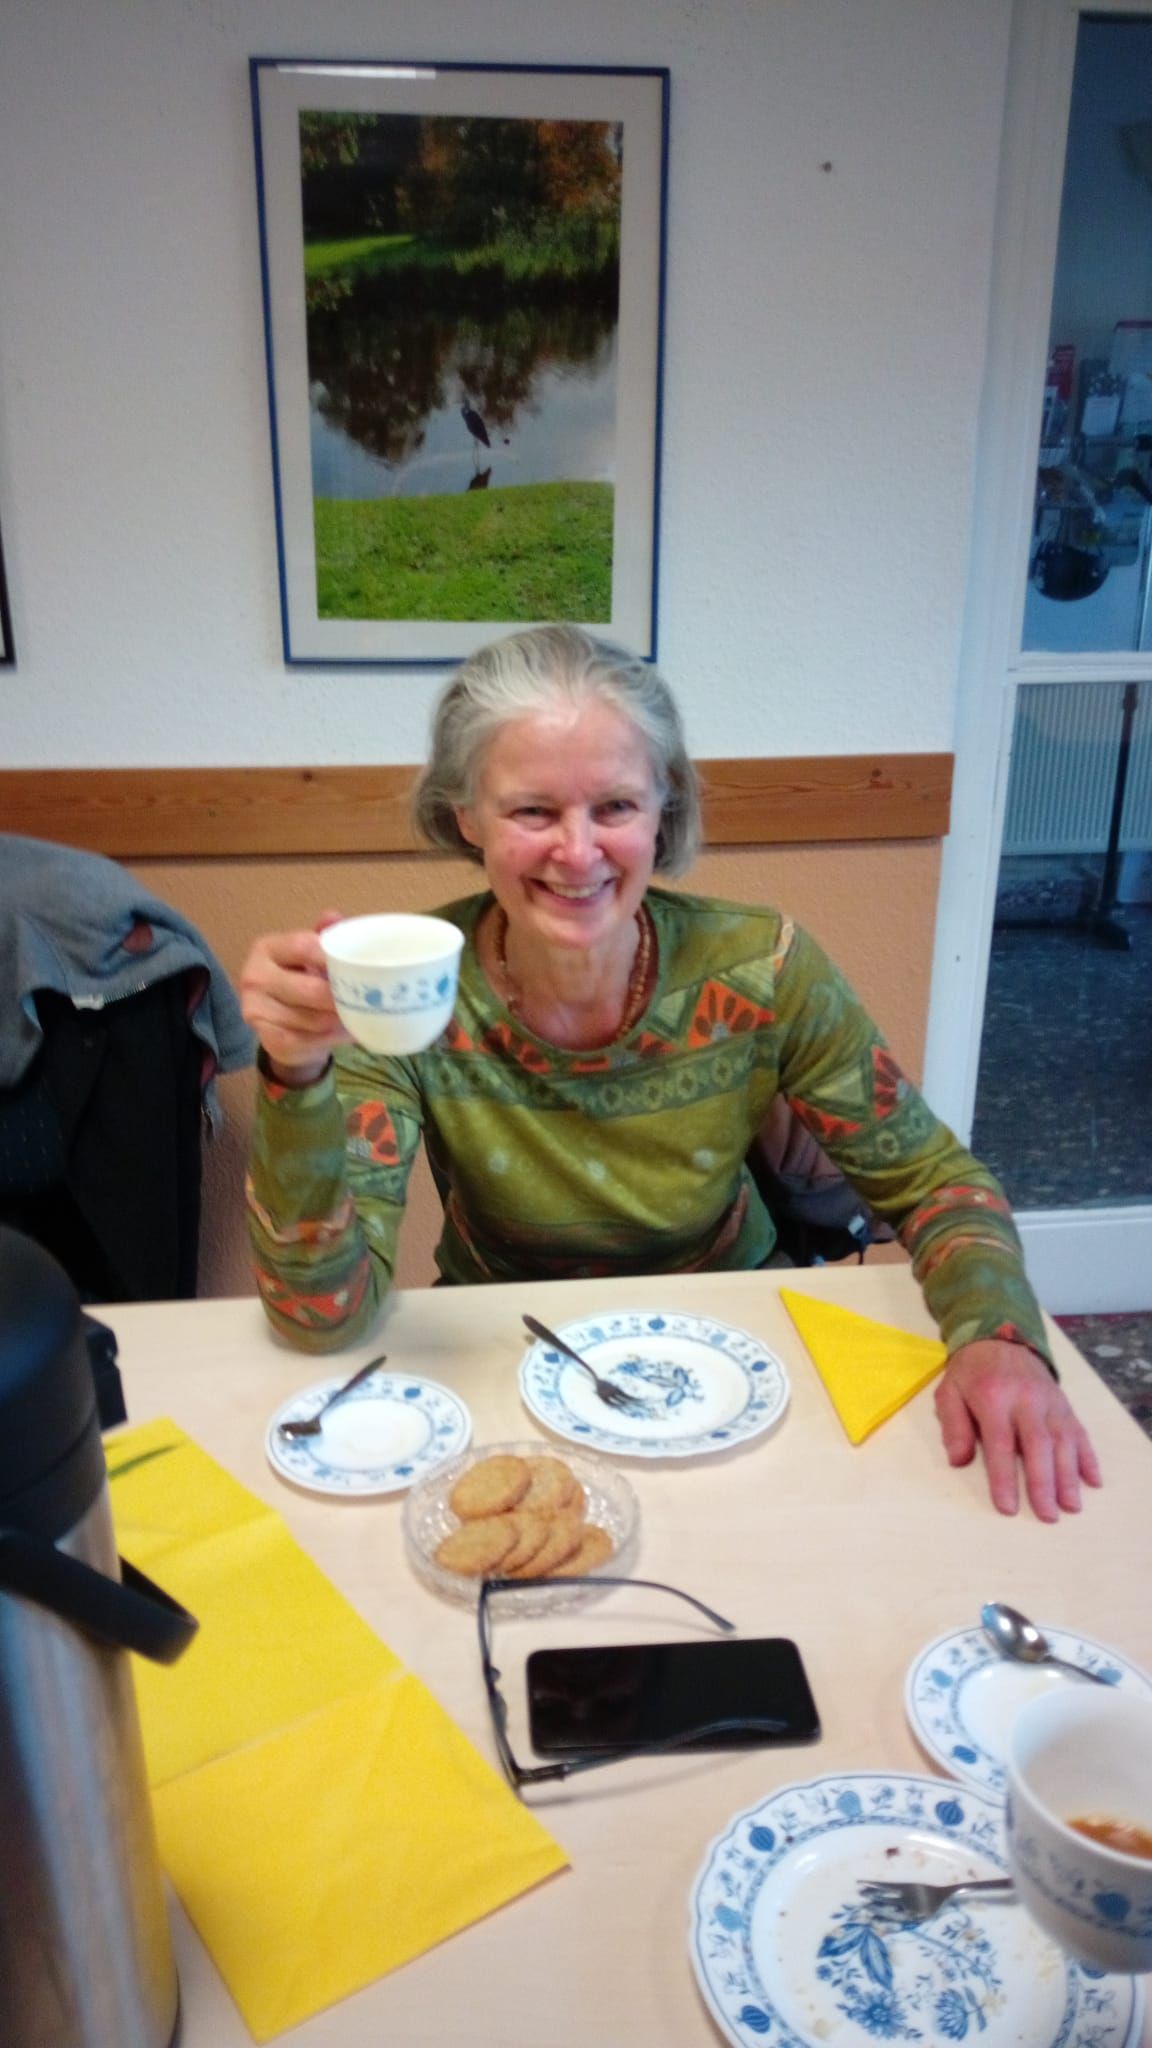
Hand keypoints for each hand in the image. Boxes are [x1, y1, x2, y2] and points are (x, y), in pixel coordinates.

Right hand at [239, 910, 349, 1082]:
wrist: (279, 1024)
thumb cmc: (300, 980)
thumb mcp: (309, 956)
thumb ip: (322, 937)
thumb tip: (333, 916)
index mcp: (266, 948)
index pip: (302, 946)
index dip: (333, 957)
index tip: (358, 965)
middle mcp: (254, 977)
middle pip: (310, 989)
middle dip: (342, 997)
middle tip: (370, 999)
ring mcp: (255, 1009)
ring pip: (313, 1019)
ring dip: (342, 1021)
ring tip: (362, 1016)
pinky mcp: (266, 1039)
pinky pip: (308, 1041)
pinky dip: (331, 1039)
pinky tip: (345, 1033)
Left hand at [934, 1339, 1101, 1521]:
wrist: (1000, 1337)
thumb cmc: (971, 1373)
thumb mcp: (949, 1392)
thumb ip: (953, 1425)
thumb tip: (958, 1460)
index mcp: (993, 1397)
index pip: (1000, 1443)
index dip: (1004, 1477)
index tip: (1008, 1507)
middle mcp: (1026, 1399)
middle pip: (1038, 1445)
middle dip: (1043, 1483)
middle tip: (1048, 1515)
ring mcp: (1050, 1402)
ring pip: (1063, 1440)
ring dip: (1069, 1475)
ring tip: (1071, 1506)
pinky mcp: (1064, 1404)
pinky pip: (1079, 1432)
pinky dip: (1088, 1457)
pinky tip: (1092, 1481)